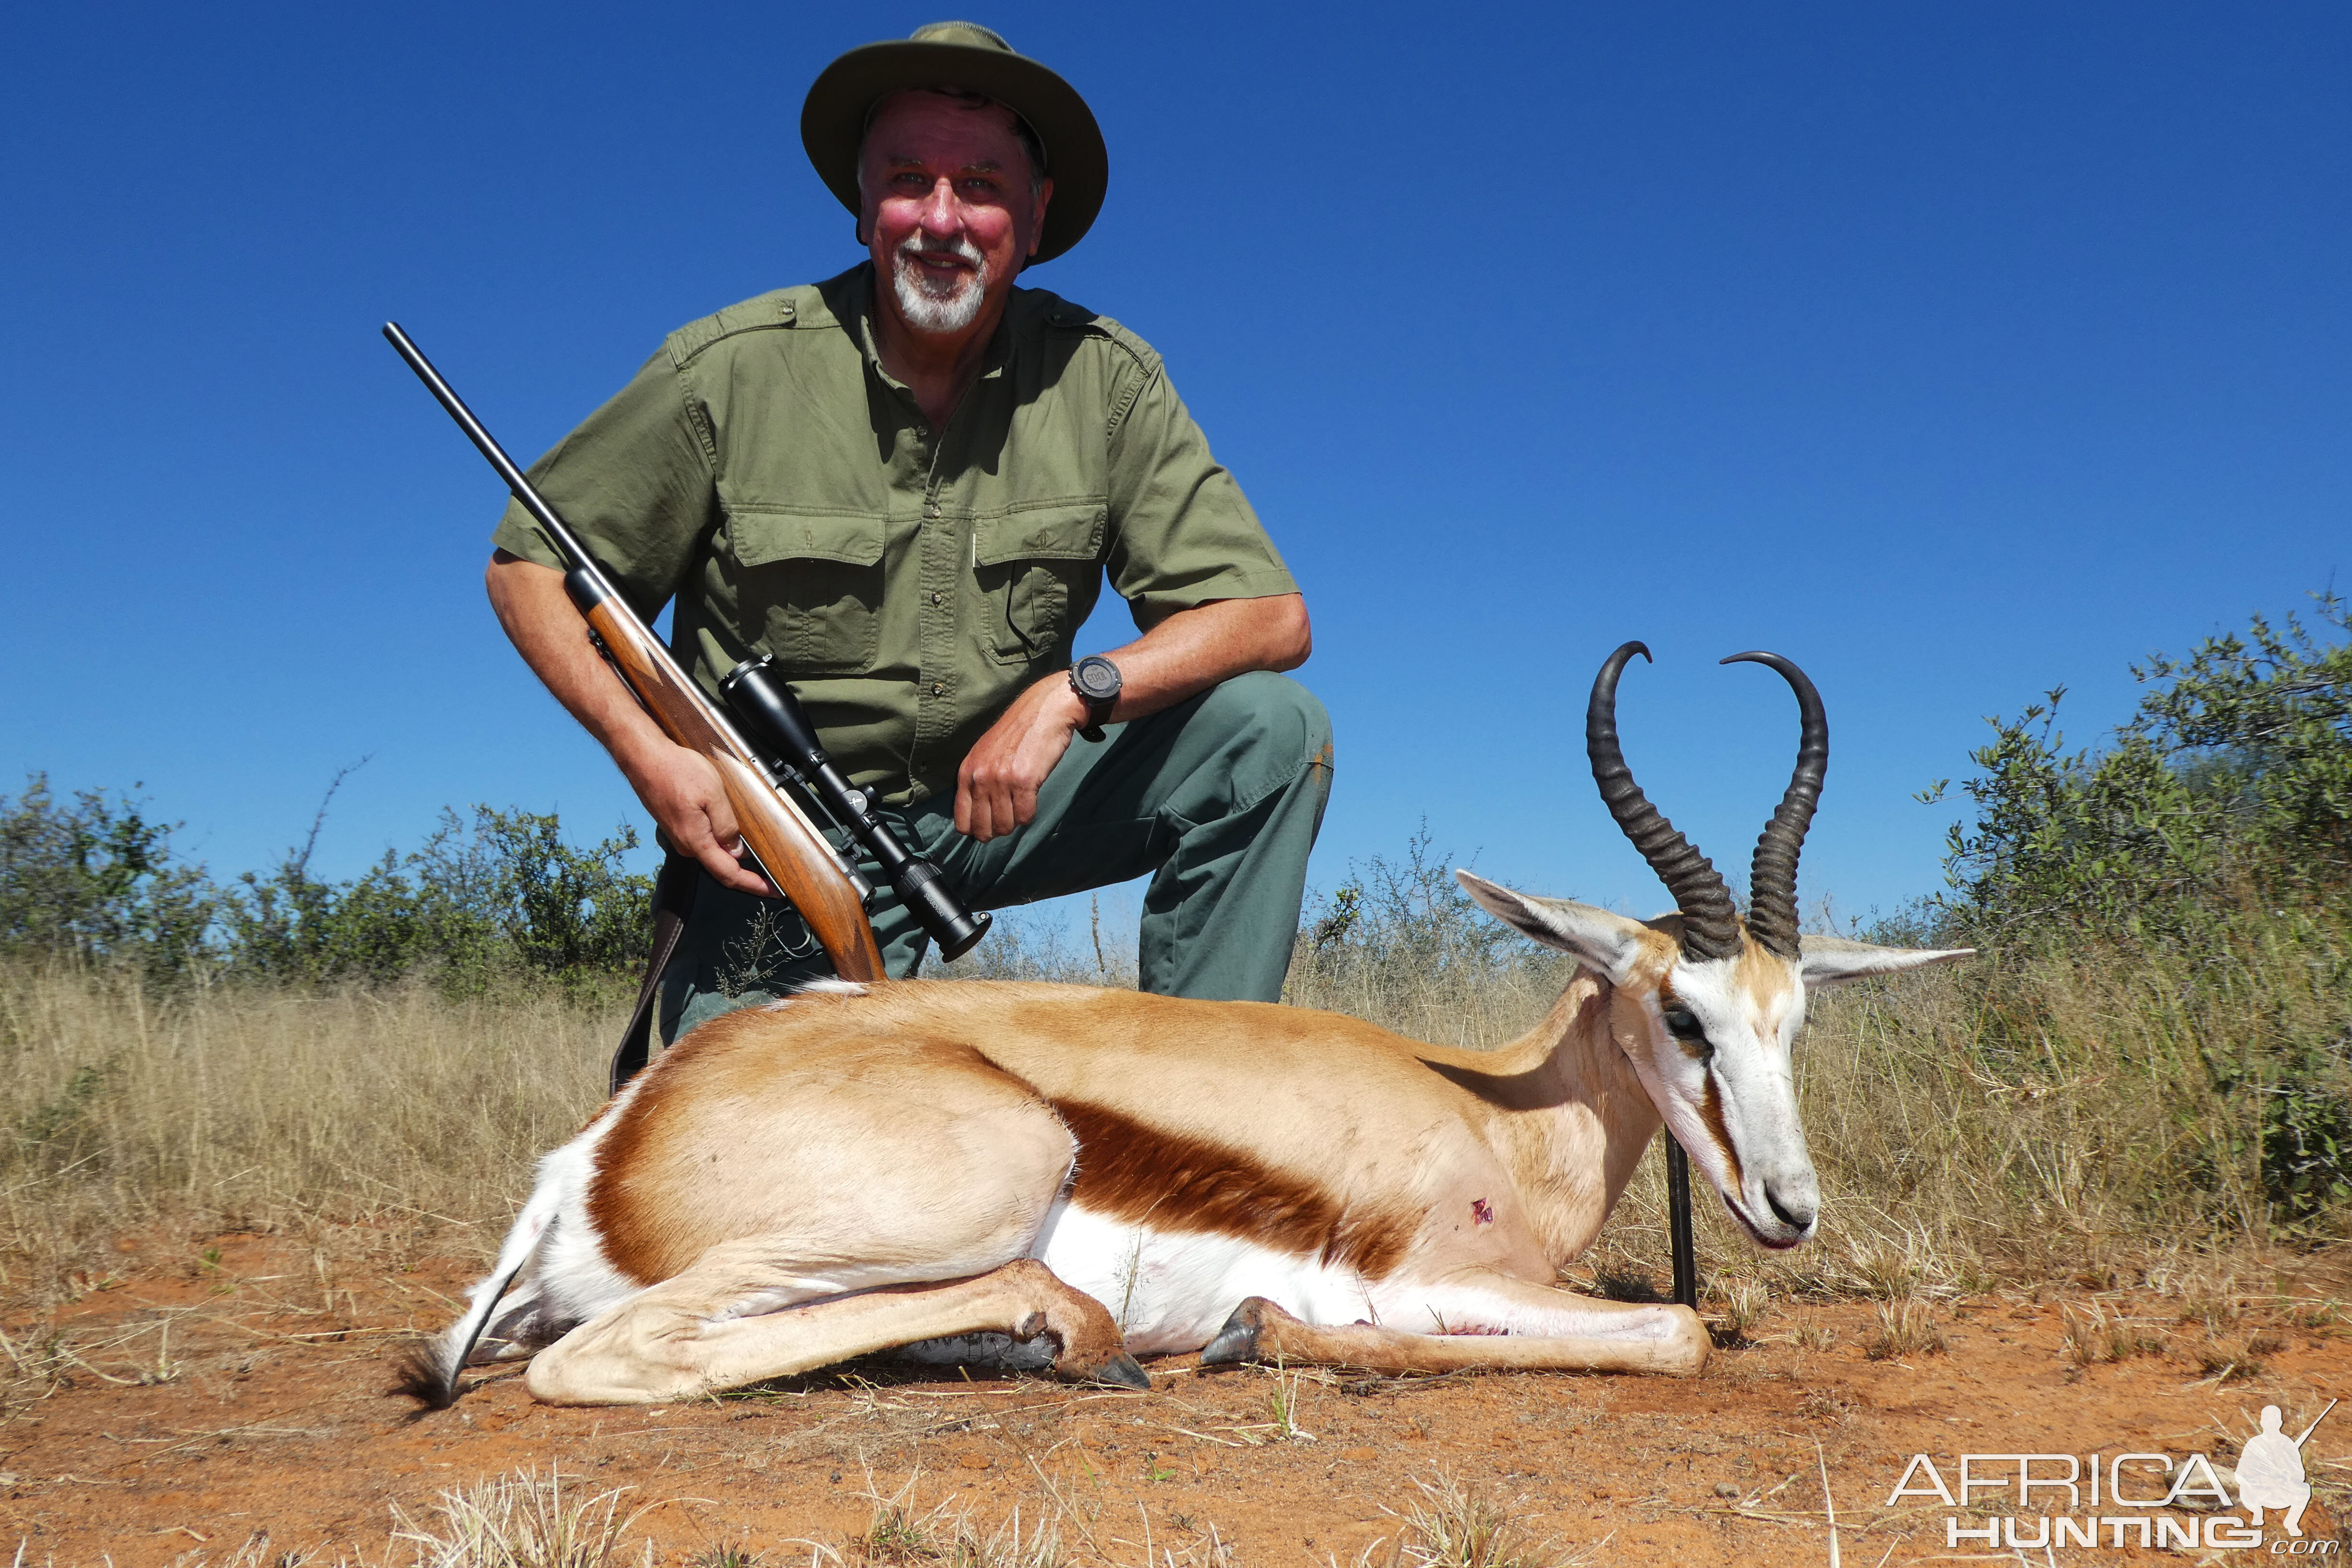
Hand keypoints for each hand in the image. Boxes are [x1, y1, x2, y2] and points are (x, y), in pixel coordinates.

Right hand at [621, 741, 777, 894]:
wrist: (644, 758)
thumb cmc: (675, 770)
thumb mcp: (713, 794)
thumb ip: (727, 825)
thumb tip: (737, 850)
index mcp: (696, 841)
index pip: (728, 874)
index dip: (753, 885)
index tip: (773, 891)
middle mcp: (686, 844)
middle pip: (721, 868)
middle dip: (747, 874)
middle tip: (772, 879)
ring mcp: (679, 836)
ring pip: (712, 854)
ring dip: (734, 859)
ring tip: (757, 861)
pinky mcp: (677, 826)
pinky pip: (703, 842)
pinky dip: (721, 846)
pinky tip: (732, 840)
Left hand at [955, 677, 1088, 841]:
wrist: (1043, 711)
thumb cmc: (1017, 733)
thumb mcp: (985, 753)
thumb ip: (977, 780)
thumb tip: (977, 814)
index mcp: (967, 772)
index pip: (962, 821)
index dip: (976, 831)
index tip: (988, 827)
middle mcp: (980, 778)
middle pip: (984, 828)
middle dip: (997, 831)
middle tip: (1008, 821)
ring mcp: (1001, 780)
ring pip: (1005, 825)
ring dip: (1015, 822)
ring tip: (1020, 807)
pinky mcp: (1024, 781)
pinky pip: (1025, 816)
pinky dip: (1029, 815)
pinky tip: (1031, 801)